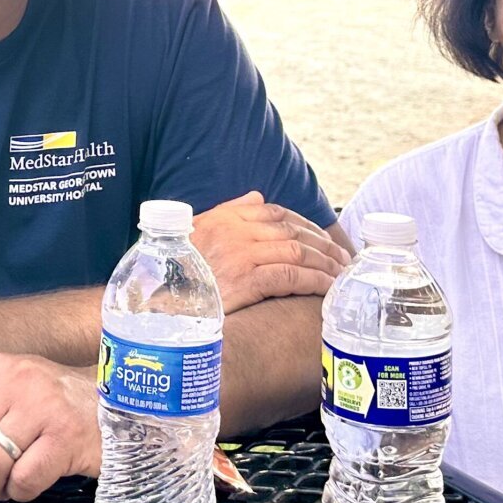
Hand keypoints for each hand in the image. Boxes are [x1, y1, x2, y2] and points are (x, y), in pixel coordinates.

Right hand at [190, 191, 347, 312]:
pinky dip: (315, 281)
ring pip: (297, 253)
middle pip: (293, 231)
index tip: (323, 238)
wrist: (160, 306)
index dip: (306, 223)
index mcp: (225, 219)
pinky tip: (328, 289)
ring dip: (325, 263)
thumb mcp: (197, 233)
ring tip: (341, 275)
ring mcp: (241, 257)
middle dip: (323, 245)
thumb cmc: (177, 275)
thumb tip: (257, 196)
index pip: (276, 212)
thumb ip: (228, 212)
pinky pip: (291, 277)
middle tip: (343, 258)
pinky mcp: (246, 282)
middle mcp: (235, 233)